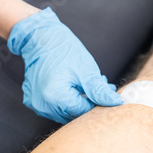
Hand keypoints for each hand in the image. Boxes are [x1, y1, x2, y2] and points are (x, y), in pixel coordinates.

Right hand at [7, 8, 122, 123]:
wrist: (40, 38)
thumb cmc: (64, 50)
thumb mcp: (86, 71)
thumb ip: (100, 91)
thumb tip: (116, 103)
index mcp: (55, 98)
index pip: (83, 111)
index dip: (98, 102)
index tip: (107, 91)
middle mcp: (43, 105)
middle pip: (74, 114)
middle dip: (90, 101)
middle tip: (102, 86)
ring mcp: (37, 104)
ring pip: (66, 112)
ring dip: (79, 101)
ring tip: (88, 85)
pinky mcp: (35, 101)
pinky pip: (56, 107)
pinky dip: (67, 99)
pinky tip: (75, 86)